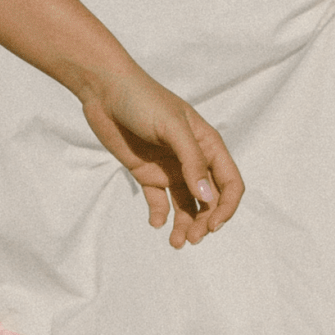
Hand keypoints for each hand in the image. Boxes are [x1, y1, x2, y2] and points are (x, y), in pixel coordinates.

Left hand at [77, 66, 243, 248]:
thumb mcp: (172, 128)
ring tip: (176, 243)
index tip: (211, 226)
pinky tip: (156, 223)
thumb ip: (191, 161)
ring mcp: (170, 168)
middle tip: (189, 239)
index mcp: (208, 145)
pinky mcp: (147, 173)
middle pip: (209, 200)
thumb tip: (207, 196)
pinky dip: (160, 215)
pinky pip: (159, 201)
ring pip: (185, 205)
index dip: (226, 208)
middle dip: (203, 222)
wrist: (105, 91)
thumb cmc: (143, 101)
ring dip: (184, 225)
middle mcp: (192, 160)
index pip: (229, 183)